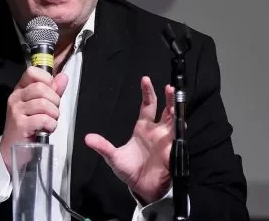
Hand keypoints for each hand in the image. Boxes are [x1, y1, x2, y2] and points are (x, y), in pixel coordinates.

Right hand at [0, 66, 68, 169]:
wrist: (14, 146)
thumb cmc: (29, 124)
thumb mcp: (41, 105)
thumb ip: (53, 90)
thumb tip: (63, 76)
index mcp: (20, 89)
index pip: (32, 72)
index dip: (47, 79)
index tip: (51, 91)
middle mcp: (16, 97)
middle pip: (41, 88)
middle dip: (54, 100)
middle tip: (53, 111)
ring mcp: (16, 111)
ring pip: (43, 103)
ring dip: (54, 114)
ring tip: (51, 120)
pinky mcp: (20, 125)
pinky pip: (42, 119)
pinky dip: (50, 124)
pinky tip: (48, 128)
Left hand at [85, 76, 174, 203]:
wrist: (142, 189)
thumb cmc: (130, 171)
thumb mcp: (113, 157)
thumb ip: (103, 146)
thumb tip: (87, 138)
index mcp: (143, 127)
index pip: (147, 105)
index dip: (147, 92)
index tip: (145, 79)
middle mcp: (156, 130)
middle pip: (165, 108)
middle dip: (167, 97)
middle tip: (168, 86)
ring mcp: (166, 139)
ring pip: (175, 119)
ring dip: (176, 109)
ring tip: (175, 99)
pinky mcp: (172, 149)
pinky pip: (179, 136)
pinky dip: (180, 127)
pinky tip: (180, 120)